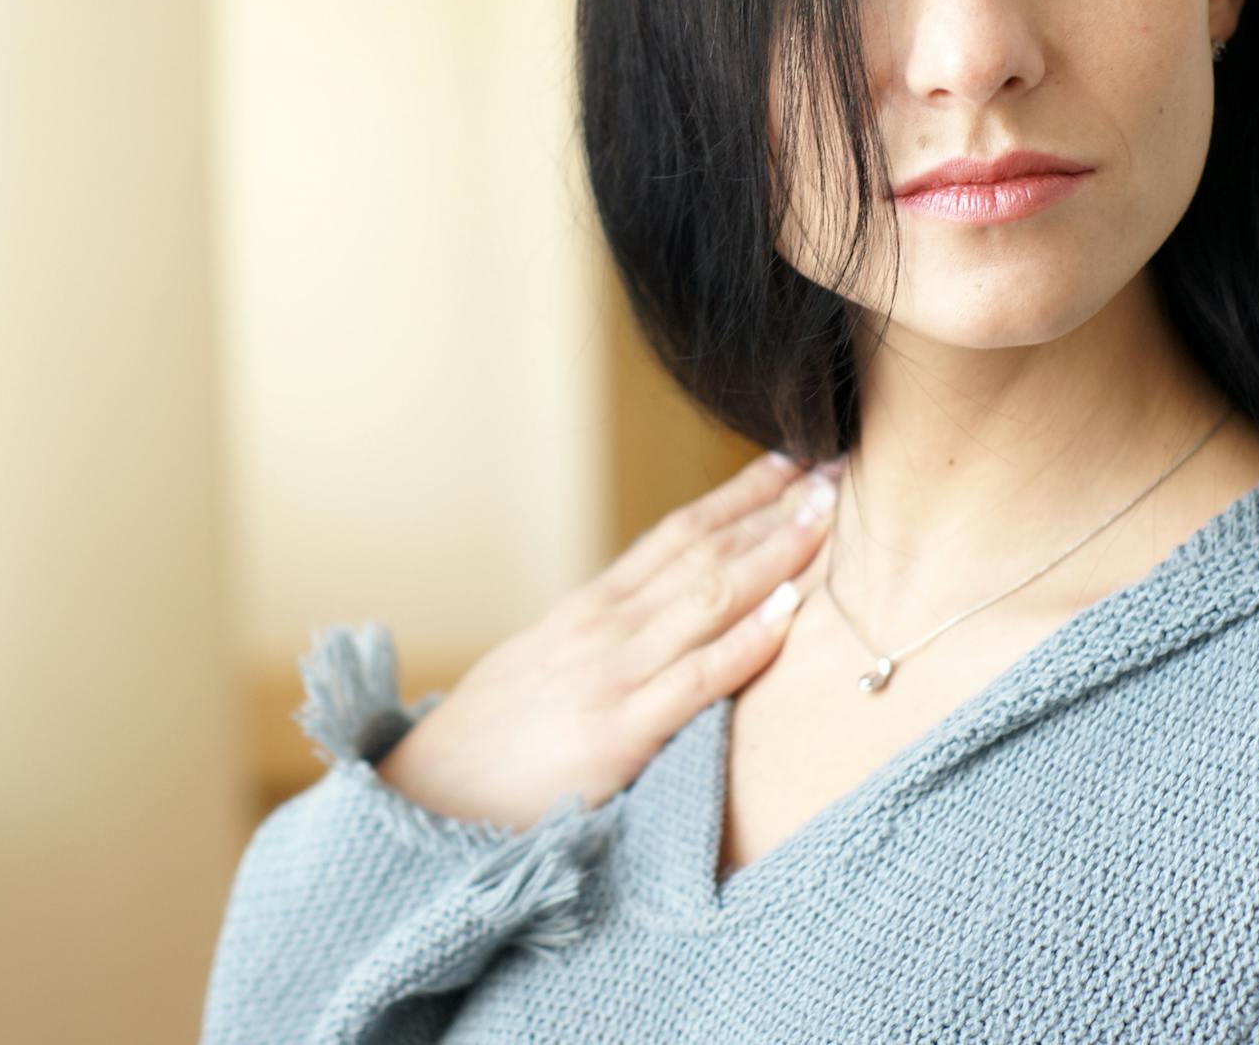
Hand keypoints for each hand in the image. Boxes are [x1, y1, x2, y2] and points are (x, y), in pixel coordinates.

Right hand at [374, 451, 840, 831]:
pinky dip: (745, 641)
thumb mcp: (543, 667)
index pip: (675, 534)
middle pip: (701, 550)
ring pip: (707, 597)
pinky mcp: (617, 732)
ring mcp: (611, 674)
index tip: (787, 460)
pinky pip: (695, 679)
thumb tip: (658, 620)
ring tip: (824, 517)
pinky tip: (787, 612)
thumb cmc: (489, 742)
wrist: (426, 798)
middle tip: (832, 468)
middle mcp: (603, 626)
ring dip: (772, 554)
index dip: (735, 495)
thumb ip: (602, 641)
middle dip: (770, 510)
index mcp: (588, 610)